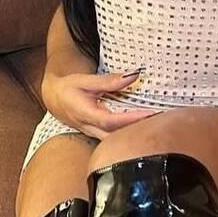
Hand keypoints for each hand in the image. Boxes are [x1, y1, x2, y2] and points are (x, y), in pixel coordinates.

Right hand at [42, 71, 158, 140]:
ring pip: (118, 141)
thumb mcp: (86, 80)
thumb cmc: (69, 88)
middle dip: (139, 132)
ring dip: (136, 135)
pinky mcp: (100, 135)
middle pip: (118, 137)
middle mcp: (91, 129)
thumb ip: (109, 80)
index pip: (112, 121)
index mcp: (86, 115)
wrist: (55, 99)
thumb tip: (134, 75)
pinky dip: (131, 134)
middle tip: (162, 122)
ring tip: (158, 125)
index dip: (132, 119)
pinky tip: (145, 128)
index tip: (151, 114)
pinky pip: (117, 139)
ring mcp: (95, 135)